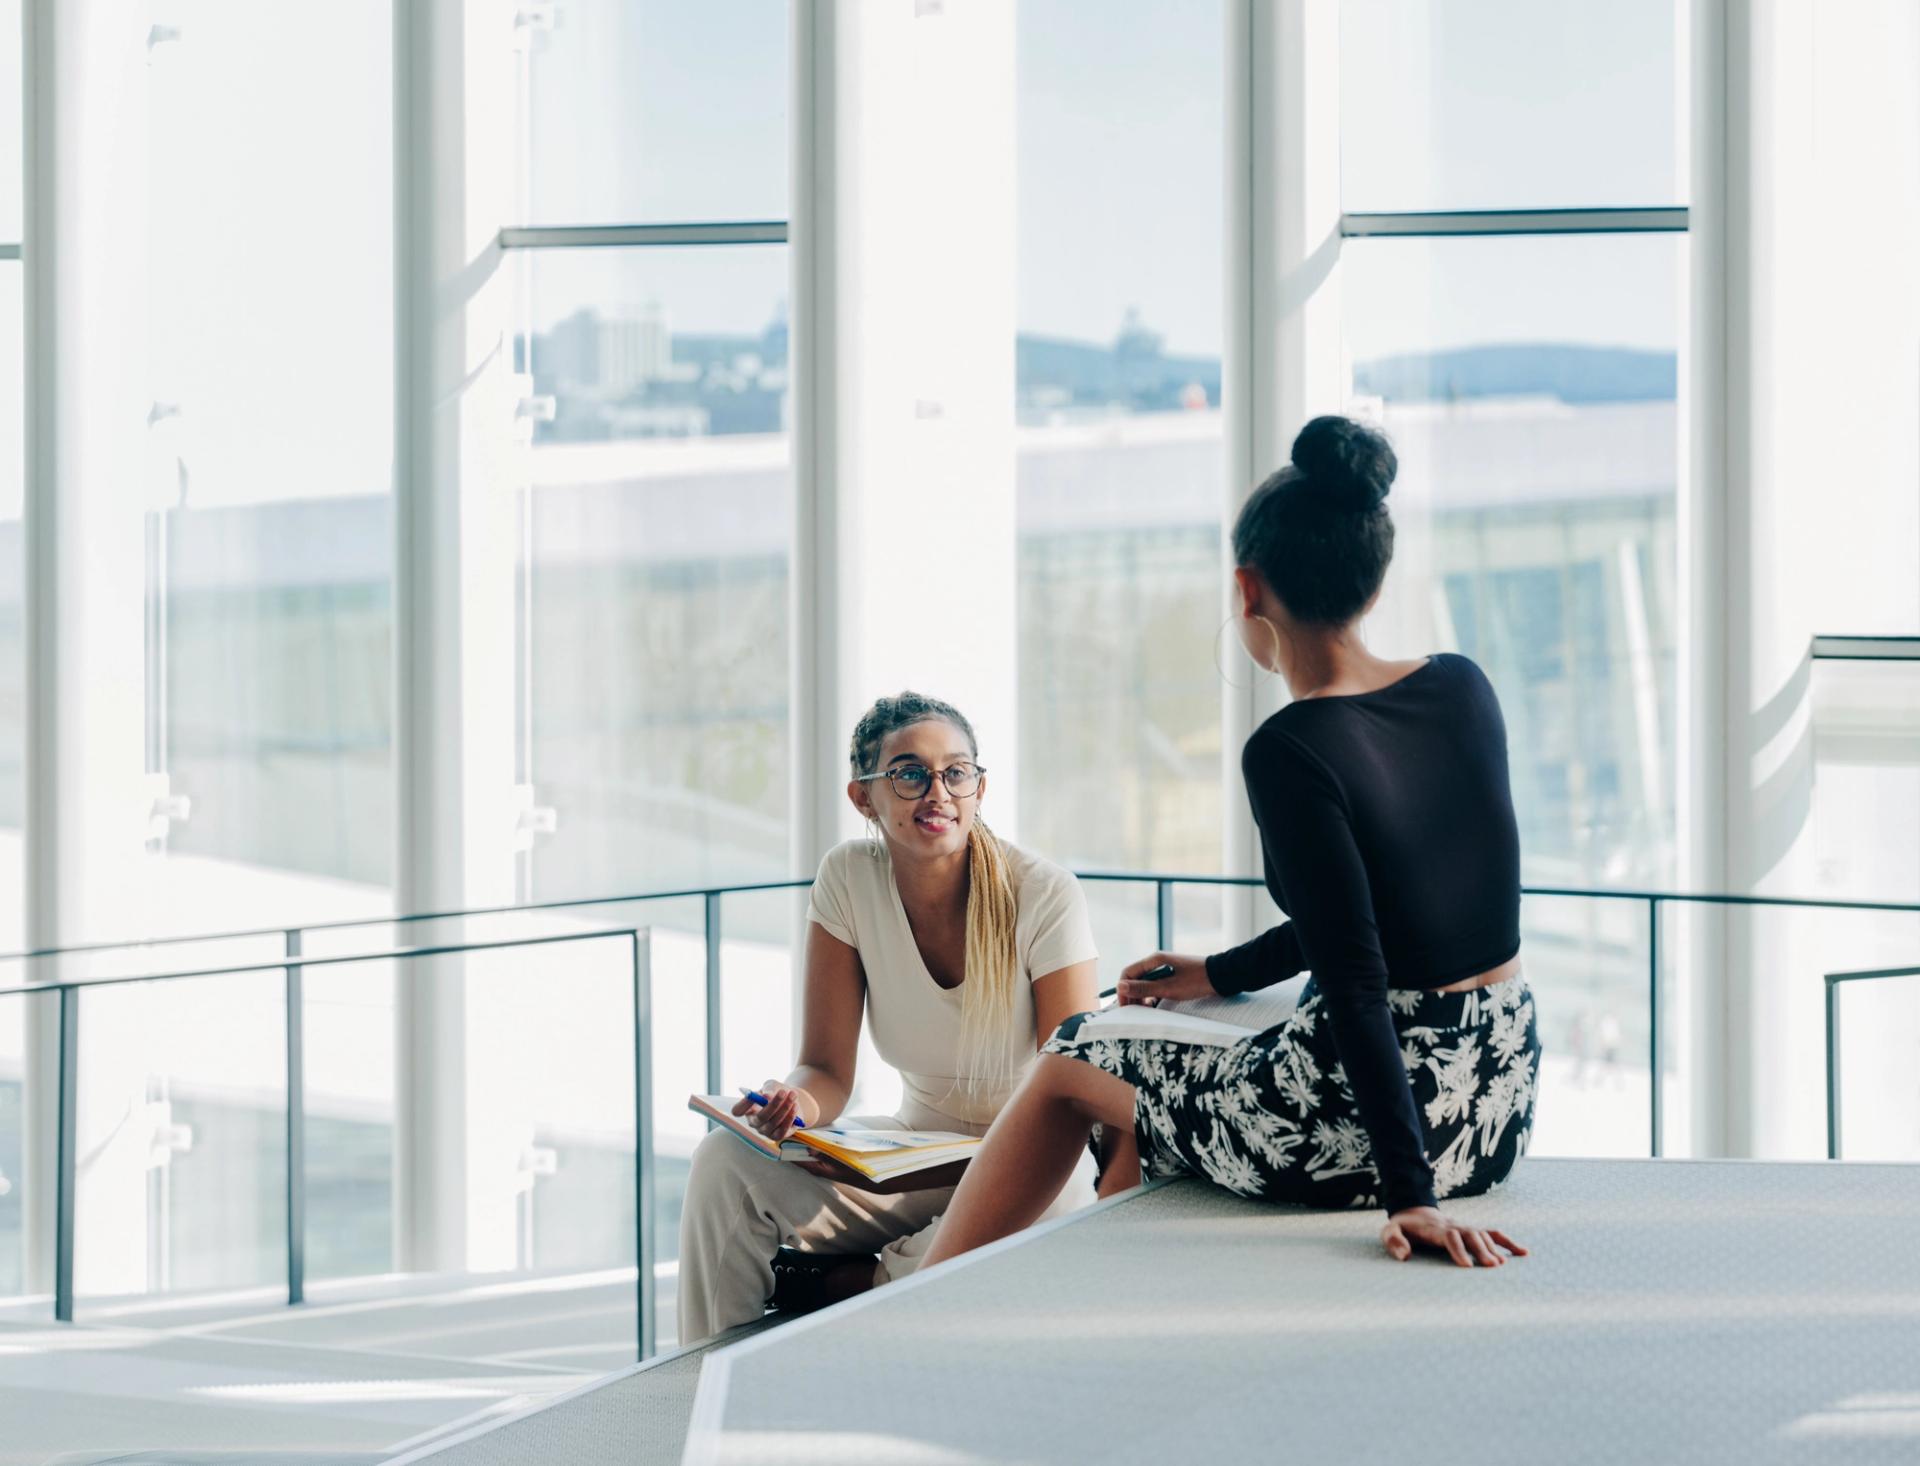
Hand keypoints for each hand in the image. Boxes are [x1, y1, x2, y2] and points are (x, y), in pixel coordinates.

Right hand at [733, 1079, 807, 1141]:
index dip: (743, 1104)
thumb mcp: (772, 1086)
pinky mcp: (777, 1136)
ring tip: (793, 1095)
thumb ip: (769, 1089)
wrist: (791, 1100)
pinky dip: (789, 1118)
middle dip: (773, 1104)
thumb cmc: (776, 1092)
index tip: (752, 1094)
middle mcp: (754, 1122)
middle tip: (783, 1092)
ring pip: (774, 1122)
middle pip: (760, 1117)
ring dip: (785, 1108)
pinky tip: (795, 1107)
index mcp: (748, 1109)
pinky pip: (782, 1130)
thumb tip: (767, 1097)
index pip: (737, 1111)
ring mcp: (765, 1131)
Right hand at [1115, 952, 1212, 1007]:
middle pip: (1136, 978)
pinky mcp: (1173, 975)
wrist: (1222, 976)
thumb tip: (1120, 987)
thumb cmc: (1196, 981)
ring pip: (1146, 983)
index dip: (1123, 990)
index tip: (1125, 1006)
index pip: (1128, 973)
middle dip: (1132, 995)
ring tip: (1146, 1010)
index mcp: (1154, 960)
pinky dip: (1153, 995)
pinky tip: (1156, 1005)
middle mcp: (1158, 962)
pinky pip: (1156, 985)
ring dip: (1143, 996)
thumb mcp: (1168, 988)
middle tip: (1135, 1012)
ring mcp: (1166, 968)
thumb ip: (1144, 988)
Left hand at [1380, 1206, 1525, 1267]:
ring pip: (1483, 1234)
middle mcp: (1454, 1226)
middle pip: (1471, 1235)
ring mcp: (1465, 1227)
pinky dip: (1509, 1242)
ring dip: (1493, 1248)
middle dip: (1481, 1250)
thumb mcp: (1389, 1231)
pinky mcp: (1473, 1230)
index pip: (1449, 1236)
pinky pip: (1494, 1233)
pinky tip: (1524, 1253)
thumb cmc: (1403, 1227)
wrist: (1415, 1211)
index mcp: (1434, 1228)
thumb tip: (1405, 1256)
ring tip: (1501, 1265)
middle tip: (1490, 1267)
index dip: (1458, 1250)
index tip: (1465, 1266)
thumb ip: (1393, 1241)